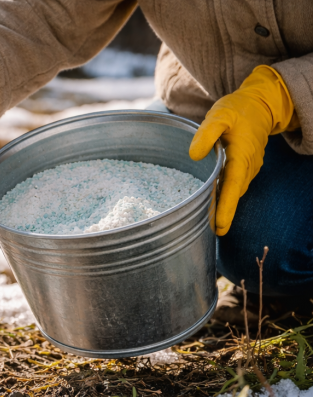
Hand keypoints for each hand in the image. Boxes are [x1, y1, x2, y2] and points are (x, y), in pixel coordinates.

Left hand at [189, 65, 298, 235]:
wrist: (259, 106)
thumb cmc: (237, 110)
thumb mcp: (219, 116)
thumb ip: (207, 134)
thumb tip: (194, 155)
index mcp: (241, 156)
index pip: (232, 187)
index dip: (226, 209)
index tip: (220, 227)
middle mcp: (247, 167)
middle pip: (232, 195)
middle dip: (222, 215)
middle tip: (207, 233)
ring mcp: (247, 169)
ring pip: (233, 192)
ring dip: (221, 207)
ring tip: (205, 224)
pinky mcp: (243, 168)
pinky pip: (232, 185)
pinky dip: (223, 196)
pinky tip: (209, 204)